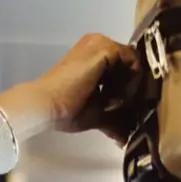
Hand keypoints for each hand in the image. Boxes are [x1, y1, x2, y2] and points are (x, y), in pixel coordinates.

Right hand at [0, 33, 138, 144]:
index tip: (119, 108)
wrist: (48, 105)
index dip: (127, 88)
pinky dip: (129, 83)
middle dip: (130, 87)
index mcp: (92, 55)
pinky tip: (114, 98)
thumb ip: (113, 119)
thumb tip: (124, 138)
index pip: (122, 66)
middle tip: (119, 107)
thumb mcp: (96, 112)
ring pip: (132, 62)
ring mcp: (101, 43)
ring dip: (130, 86)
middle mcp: (97, 43)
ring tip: (113, 103)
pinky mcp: (105, 48)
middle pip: (129, 63)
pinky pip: (132, 63)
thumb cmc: (65, 109)